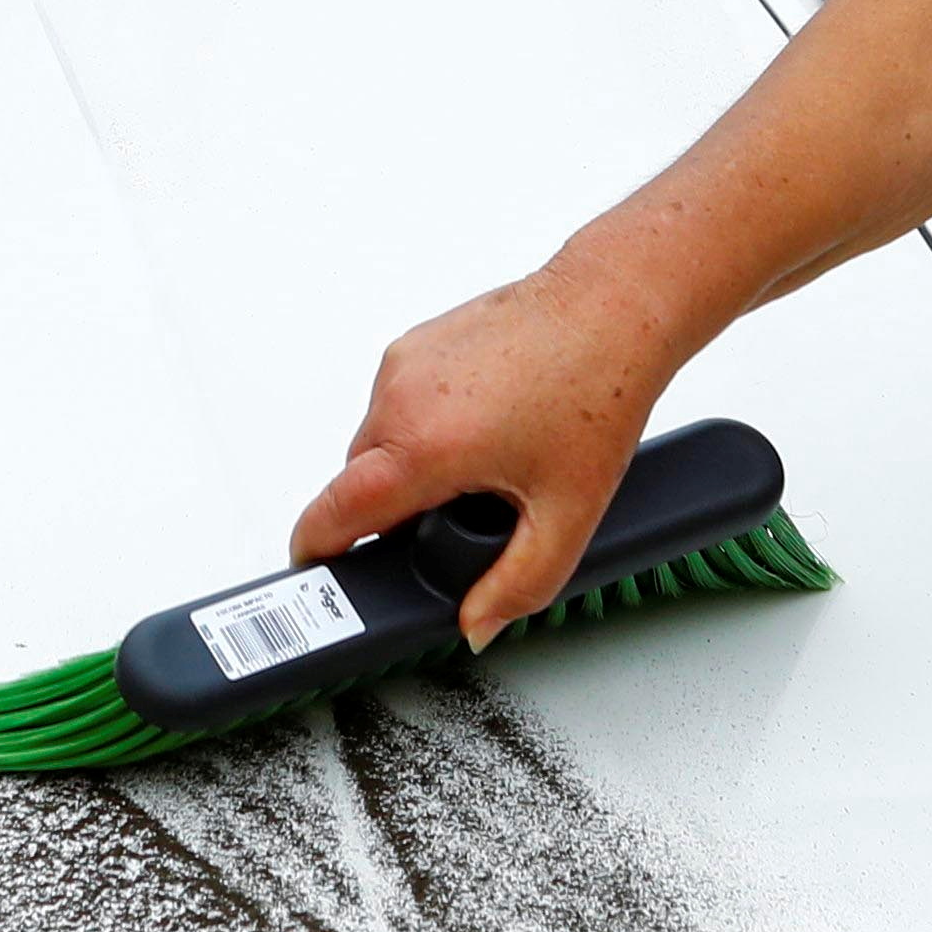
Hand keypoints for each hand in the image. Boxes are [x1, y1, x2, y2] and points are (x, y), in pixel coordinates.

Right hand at [294, 258, 688, 645]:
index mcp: (422, 447)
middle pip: (359, 481)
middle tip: (459, 517)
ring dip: (409, 465)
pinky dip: (423, 423)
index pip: (332, 515)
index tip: (319, 572)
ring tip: (484, 463)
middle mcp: (398, 397)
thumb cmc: (596, 391)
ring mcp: (403, 362)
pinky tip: (483, 424)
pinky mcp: (415, 340)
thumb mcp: (568, 513)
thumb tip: (478, 624)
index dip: (318, 554)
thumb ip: (519, 585)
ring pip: (378, 440)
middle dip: (393, 512)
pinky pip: (397, 401)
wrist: (613, 307)